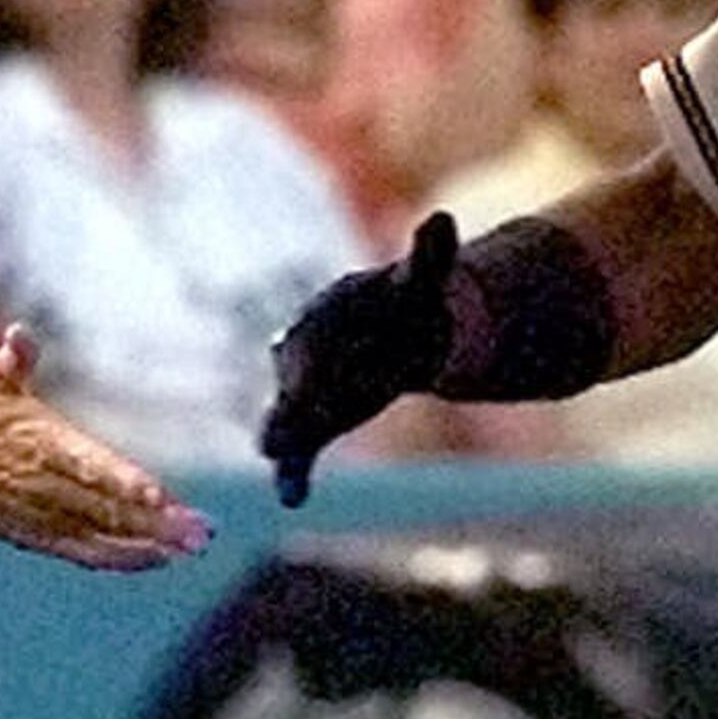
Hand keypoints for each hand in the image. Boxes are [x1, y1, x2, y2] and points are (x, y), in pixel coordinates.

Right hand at [0, 327, 210, 570]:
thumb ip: (13, 358)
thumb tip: (19, 335)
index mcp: (38, 441)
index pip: (88, 465)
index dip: (122, 482)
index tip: (157, 496)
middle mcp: (42, 484)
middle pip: (106, 508)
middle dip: (154, 522)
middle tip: (200, 532)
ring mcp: (37, 514)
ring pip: (99, 534)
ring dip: (145, 543)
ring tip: (189, 549)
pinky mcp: (32, 534)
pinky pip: (80, 552)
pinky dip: (115, 558)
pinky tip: (154, 560)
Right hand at [261, 210, 458, 507]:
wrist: (395, 335)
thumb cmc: (405, 305)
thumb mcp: (424, 280)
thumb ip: (430, 254)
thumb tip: (442, 220)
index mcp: (328, 315)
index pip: (314, 336)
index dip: (313, 357)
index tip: (308, 378)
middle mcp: (303, 352)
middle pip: (294, 379)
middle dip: (293, 396)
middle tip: (281, 422)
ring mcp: (304, 391)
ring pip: (287, 416)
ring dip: (282, 436)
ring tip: (276, 456)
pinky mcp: (312, 423)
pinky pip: (297, 449)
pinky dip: (292, 472)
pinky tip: (293, 498)